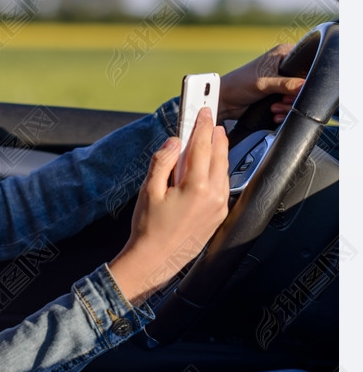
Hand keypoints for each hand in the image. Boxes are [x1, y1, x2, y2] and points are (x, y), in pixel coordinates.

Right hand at [107, 106, 229, 305]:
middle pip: (219, 154)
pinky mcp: (219, 215)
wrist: (154, 261)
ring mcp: (219, 206)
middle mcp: (213, 195)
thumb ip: (162, 161)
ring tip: (210, 139)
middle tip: (209, 120)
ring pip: (224, 169)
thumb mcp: (149, 191)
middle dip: (214, 134)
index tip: (203, 110)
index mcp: (196, 187)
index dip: (202, 124)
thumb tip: (174, 142)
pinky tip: (209, 166)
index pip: (202, 145)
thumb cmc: (148, 230)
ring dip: (218, 151)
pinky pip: (223, 185)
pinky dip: (218, 170)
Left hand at [217, 43, 304, 123]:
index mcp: (284, 54)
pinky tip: (275, 113)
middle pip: (303, 83)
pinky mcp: (277, 94)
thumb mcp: (264, 83)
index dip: (304, 79)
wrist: (225, 101)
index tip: (295, 90)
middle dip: (293, 97)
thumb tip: (304, 86)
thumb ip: (286, 84)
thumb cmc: (239, 84)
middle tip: (282, 101)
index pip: (306, 64)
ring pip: (297, 96)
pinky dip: (283, 111)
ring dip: (287, 106)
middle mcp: (284, 65)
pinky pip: (289, 104)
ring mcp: (281, 81)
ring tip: (274, 108)